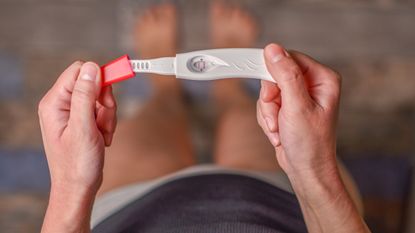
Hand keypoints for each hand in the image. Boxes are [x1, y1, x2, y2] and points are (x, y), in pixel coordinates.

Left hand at [38, 61, 116, 195]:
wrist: (79, 187)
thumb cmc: (77, 164)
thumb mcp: (83, 128)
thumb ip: (85, 96)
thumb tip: (91, 68)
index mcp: (54, 102)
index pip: (79, 71)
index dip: (99, 77)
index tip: (114, 86)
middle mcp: (61, 104)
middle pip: (92, 83)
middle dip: (105, 102)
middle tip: (104, 121)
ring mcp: (72, 113)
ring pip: (100, 98)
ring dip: (108, 115)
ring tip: (102, 134)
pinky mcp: (82, 120)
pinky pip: (102, 110)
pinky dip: (107, 123)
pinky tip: (102, 138)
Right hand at [257, 43, 340, 175]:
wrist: (306, 170)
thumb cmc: (310, 144)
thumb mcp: (297, 107)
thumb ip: (285, 76)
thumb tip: (273, 49)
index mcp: (322, 78)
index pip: (289, 58)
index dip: (272, 70)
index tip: (259, 81)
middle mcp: (311, 84)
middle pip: (275, 75)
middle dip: (270, 100)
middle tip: (277, 117)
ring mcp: (298, 96)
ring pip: (267, 92)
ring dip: (268, 113)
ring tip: (279, 128)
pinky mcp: (287, 107)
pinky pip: (266, 104)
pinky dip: (267, 119)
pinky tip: (278, 132)